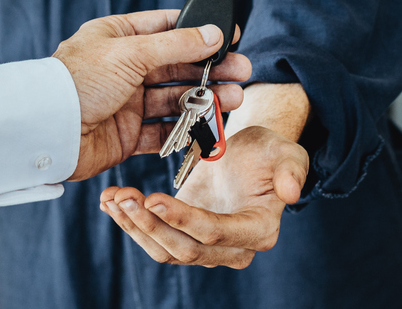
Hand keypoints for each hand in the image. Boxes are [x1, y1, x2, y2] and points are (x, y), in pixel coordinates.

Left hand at [51, 9, 250, 180]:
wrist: (46, 131)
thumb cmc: (77, 82)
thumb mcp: (131, 53)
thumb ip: (176, 45)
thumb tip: (213, 33)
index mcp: (118, 38)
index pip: (167, 28)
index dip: (199, 31)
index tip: (230, 35)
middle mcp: (123, 68)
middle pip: (177, 65)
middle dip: (211, 69)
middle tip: (242, 71)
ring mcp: (126, 102)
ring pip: (175, 98)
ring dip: (205, 98)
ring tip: (234, 99)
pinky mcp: (127, 135)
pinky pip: (164, 131)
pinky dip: (187, 129)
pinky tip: (210, 126)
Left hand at [97, 124, 309, 267]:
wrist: (251, 153)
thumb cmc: (270, 152)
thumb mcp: (286, 152)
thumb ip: (292, 170)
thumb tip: (291, 193)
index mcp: (258, 230)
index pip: (215, 233)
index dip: (183, 220)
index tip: (154, 198)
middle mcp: (232, 248)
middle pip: (184, 249)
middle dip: (150, 225)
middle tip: (123, 197)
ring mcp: (204, 246)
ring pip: (163, 249)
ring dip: (133, 226)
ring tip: (112, 198)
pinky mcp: (182, 235)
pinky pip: (154, 237)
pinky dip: (129, 221)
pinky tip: (109, 200)